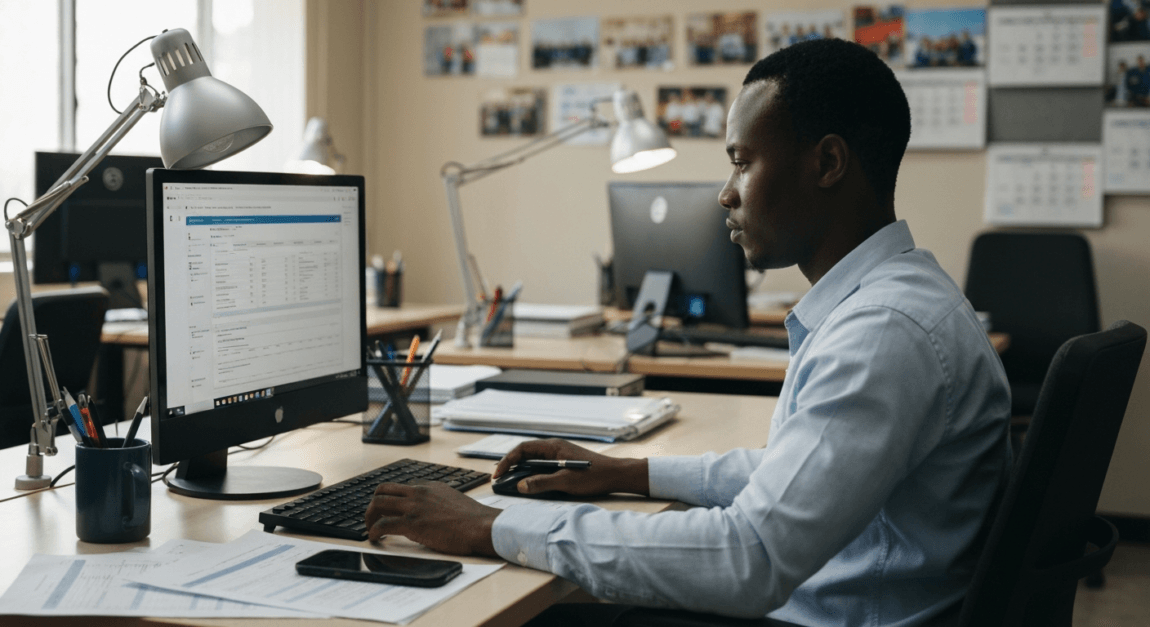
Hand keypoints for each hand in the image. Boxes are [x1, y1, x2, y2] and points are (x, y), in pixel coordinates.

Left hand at [365, 482, 500, 555]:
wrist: (480, 526)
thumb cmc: (473, 519)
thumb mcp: (453, 499)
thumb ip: (438, 500)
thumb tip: (430, 511)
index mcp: (429, 486)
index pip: (400, 487)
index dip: (390, 499)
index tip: (387, 510)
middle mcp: (418, 492)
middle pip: (383, 490)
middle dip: (373, 504)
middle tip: (372, 518)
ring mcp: (414, 507)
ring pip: (378, 504)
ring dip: (369, 517)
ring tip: (370, 529)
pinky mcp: (412, 524)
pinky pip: (383, 525)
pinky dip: (374, 532)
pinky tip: (375, 539)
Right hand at [493, 438, 648, 496]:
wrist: (615, 475)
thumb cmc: (594, 476)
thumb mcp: (566, 482)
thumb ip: (542, 483)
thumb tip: (520, 485)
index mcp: (553, 447)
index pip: (522, 449)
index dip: (507, 461)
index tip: (498, 474)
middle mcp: (554, 448)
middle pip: (525, 453)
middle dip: (510, 465)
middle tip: (500, 479)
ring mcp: (558, 454)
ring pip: (533, 460)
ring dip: (520, 470)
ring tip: (510, 482)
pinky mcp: (563, 463)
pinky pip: (541, 466)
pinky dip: (531, 474)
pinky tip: (529, 484)